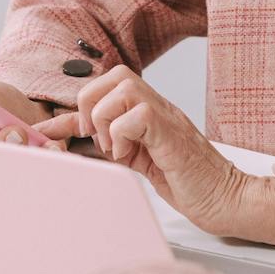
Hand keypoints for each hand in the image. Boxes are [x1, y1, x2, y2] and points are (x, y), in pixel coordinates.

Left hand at [34, 65, 274, 248]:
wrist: (226, 198)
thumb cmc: (187, 182)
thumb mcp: (136, 160)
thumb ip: (109, 145)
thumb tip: (73, 140)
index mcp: (148, 111)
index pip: (105, 89)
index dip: (72, 108)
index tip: (48, 130)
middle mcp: (157, 107)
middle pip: (114, 75)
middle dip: (90, 105)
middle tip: (94, 138)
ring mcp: (166, 118)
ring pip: (123, 88)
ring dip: (106, 119)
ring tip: (114, 148)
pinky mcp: (172, 134)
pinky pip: (138, 115)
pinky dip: (122, 135)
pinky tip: (128, 156)